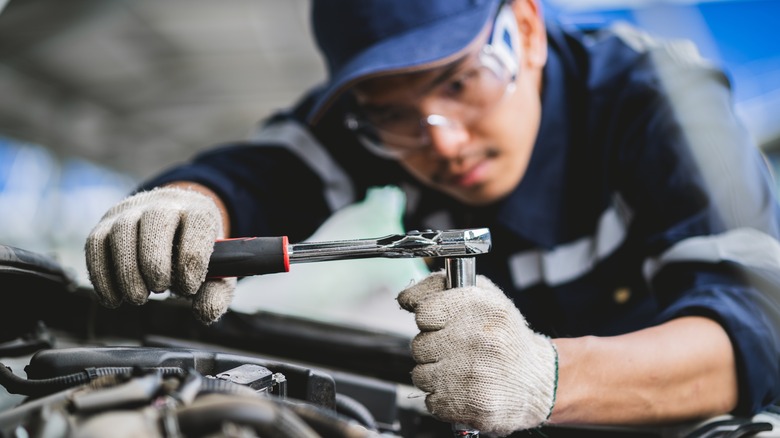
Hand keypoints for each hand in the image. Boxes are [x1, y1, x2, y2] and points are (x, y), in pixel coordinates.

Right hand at [85, 186, 235, 323]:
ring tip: (138, 297)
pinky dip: (101, 275)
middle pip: (156, 221)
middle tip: (159, 289)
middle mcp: (165, 203)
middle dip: (155, 261)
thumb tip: (205, 312)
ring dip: (127, 270)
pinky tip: (114, 298)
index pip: (197, 224)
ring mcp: (131, 211)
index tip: (189, 287)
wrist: (173, 226)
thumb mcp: (216, 272)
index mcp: (199, 211)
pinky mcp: (106, 223)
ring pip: (122, 231)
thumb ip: (217, 293)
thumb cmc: (195, 253)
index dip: (191, 260)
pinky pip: (95, 244)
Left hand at [397, 271, 557, 435]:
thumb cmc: (506, 337)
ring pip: (421, 376)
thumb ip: (441, 287)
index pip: (423, 312)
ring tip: (462, 371)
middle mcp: (478, 338)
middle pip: (418, 346)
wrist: (540, 380)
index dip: (429, 321)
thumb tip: (405, 298)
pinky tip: (465, 390)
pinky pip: (432, 401)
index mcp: (480, 305)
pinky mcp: (473, 404)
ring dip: (436, 376)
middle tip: (457, 351)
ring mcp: (474, 373)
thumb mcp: (484, 296)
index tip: (442, 325)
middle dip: (433, 350)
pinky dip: (444, 399)